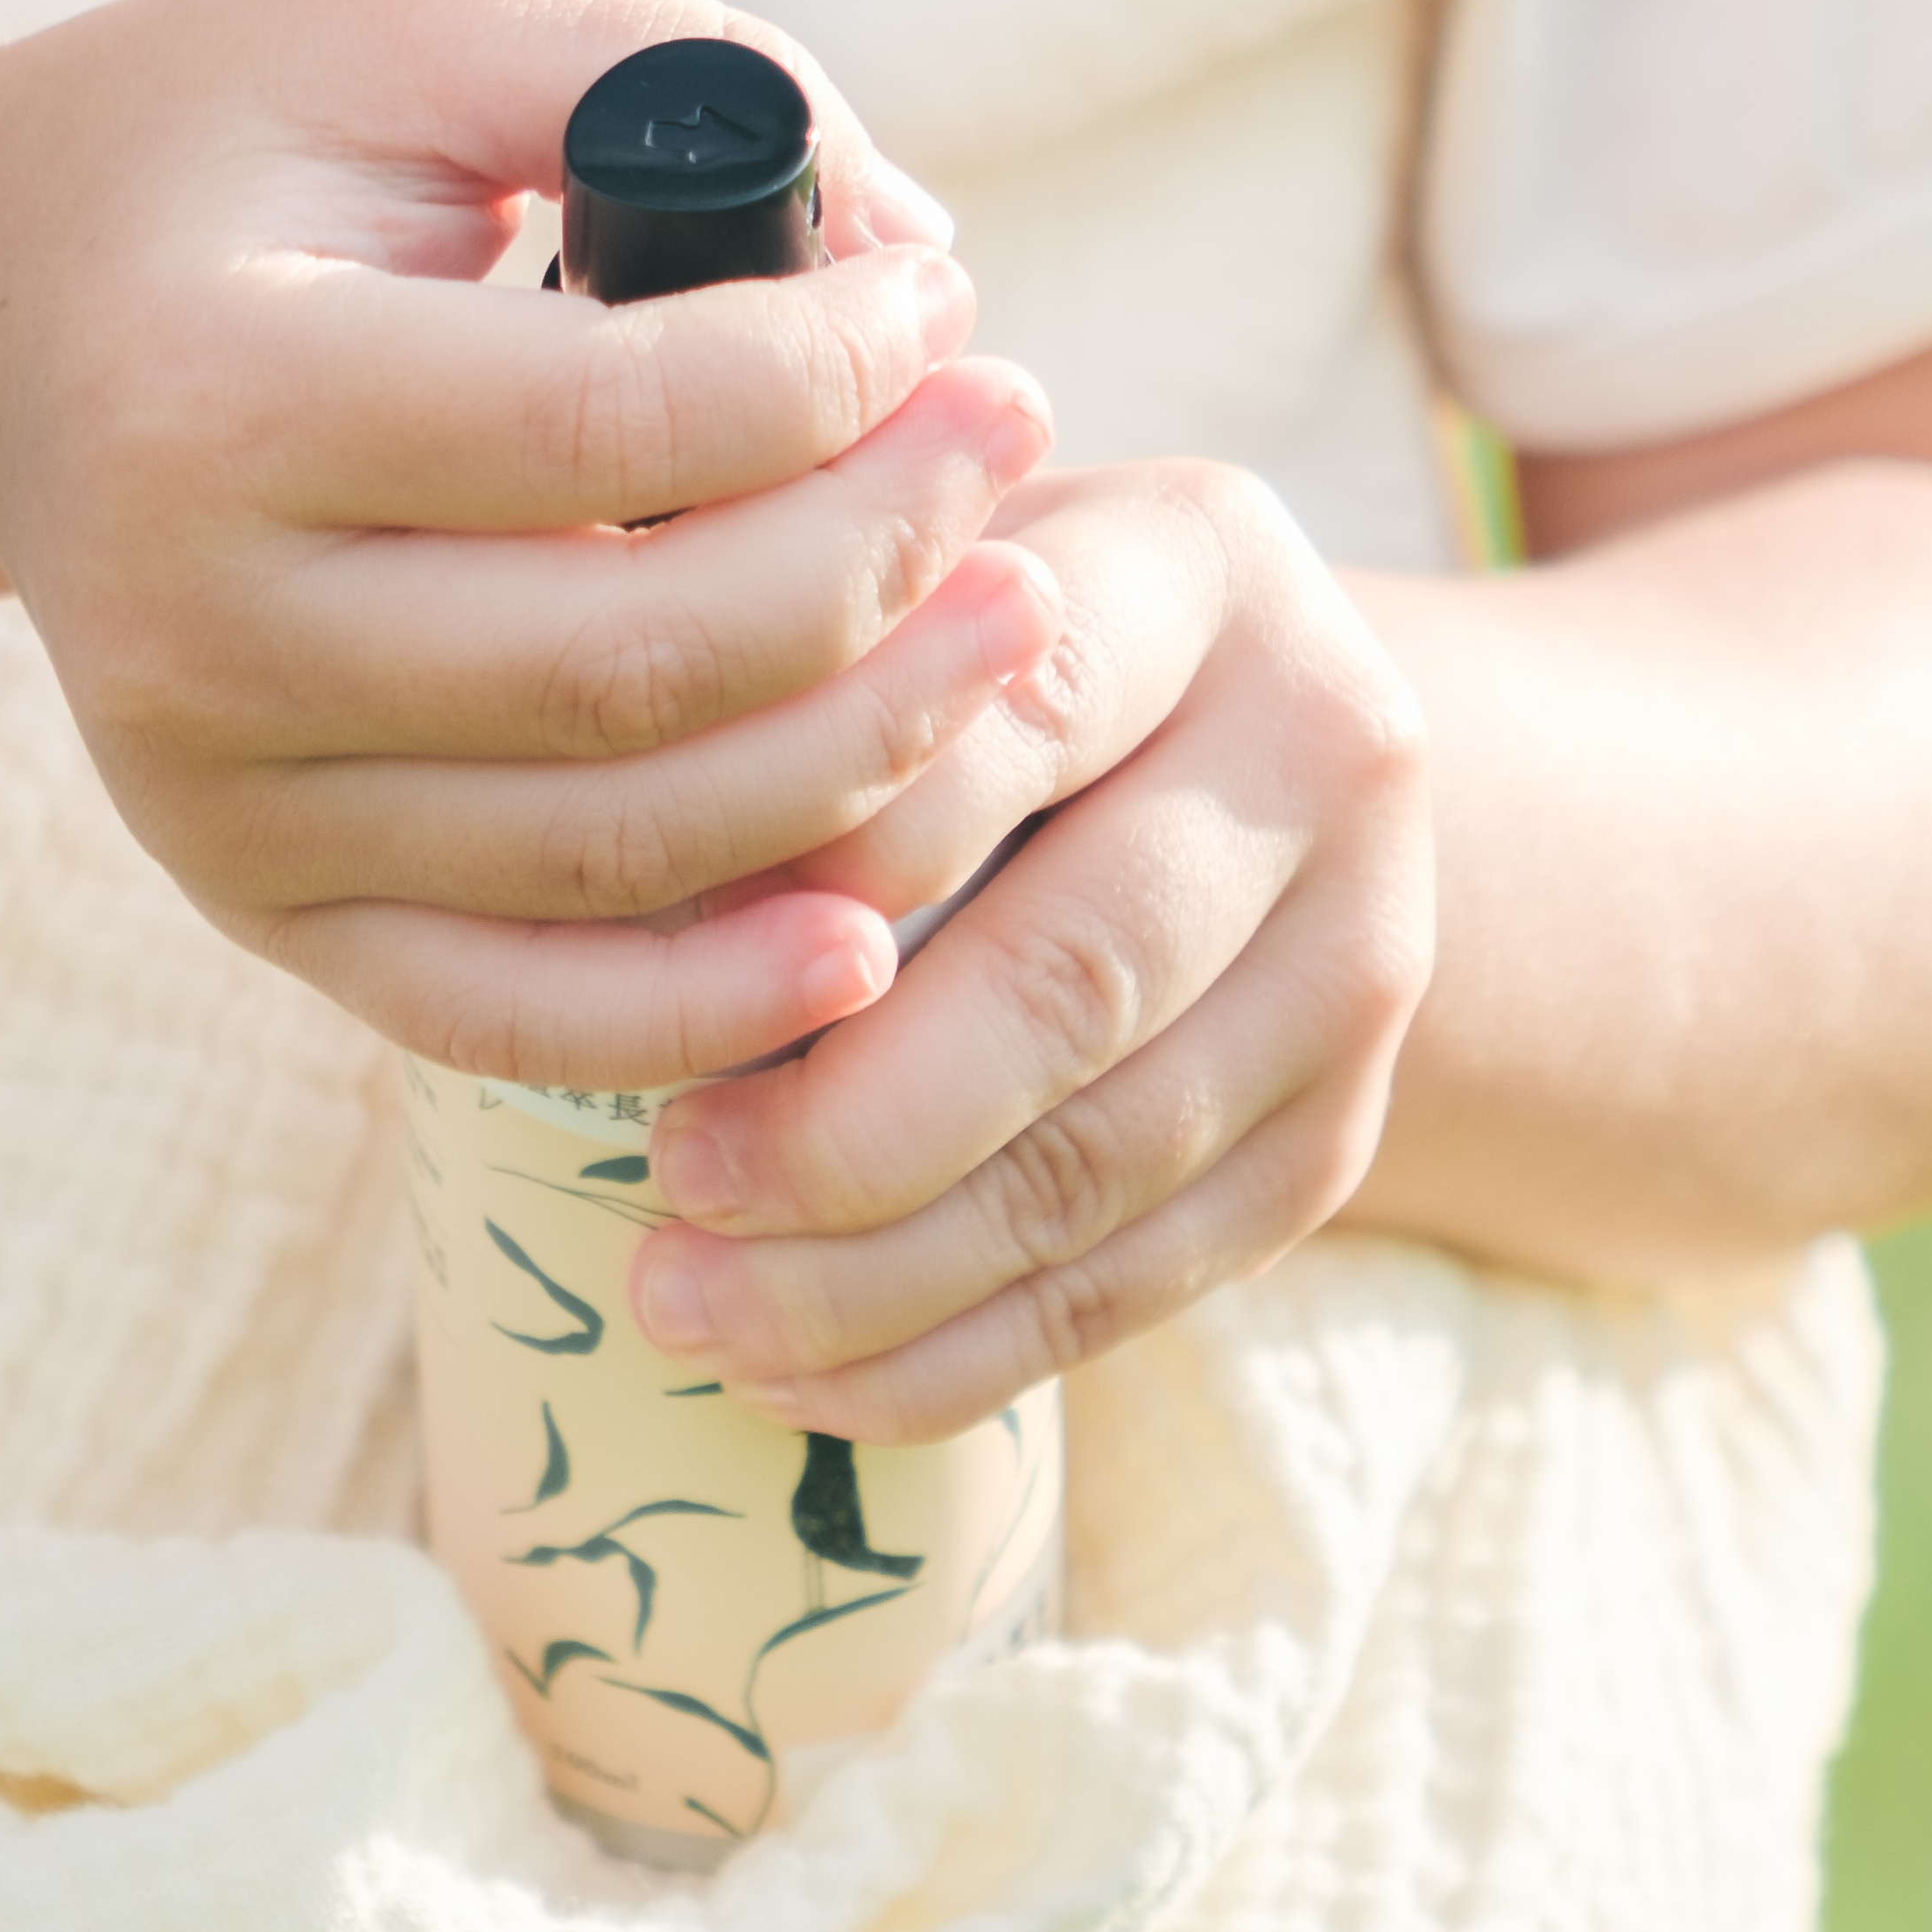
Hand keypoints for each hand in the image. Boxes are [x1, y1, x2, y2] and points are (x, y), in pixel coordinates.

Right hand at [0, 0, 1062, 1080]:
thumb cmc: (234, 140)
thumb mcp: (422, 12)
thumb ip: (676, 78)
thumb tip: (922, 269)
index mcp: (212, 392)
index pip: (612, 429)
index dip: (838, 377)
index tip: (942, 307)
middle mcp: (190, 634)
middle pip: (640, 665)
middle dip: (892, 568)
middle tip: (1020, 446)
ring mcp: (216, 808)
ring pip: (620, 853)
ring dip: (865, 760)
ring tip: (1009, 630)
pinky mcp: (262, 910)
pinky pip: (517, 1013)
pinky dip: (707, 1004)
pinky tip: (868, 940)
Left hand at [622, 460, 1434, 1438]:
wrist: (1233, 751)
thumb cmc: (963, 640)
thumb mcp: (893, 557)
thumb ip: (768, 599)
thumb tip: (569, 736)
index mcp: (1197, 557)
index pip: (1015, 709)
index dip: (830, 851)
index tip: (645, 945)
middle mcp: (1329, 744)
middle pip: (1080, 975)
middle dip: (849, 1115)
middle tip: (669, 1179)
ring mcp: (1363, 955)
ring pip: (1105, 1161)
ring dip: (876, 1271)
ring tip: (681, 1302)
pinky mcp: (1339, 1133)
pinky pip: (1143, 1284)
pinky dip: (955, 1357)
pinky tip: (790, 1373)